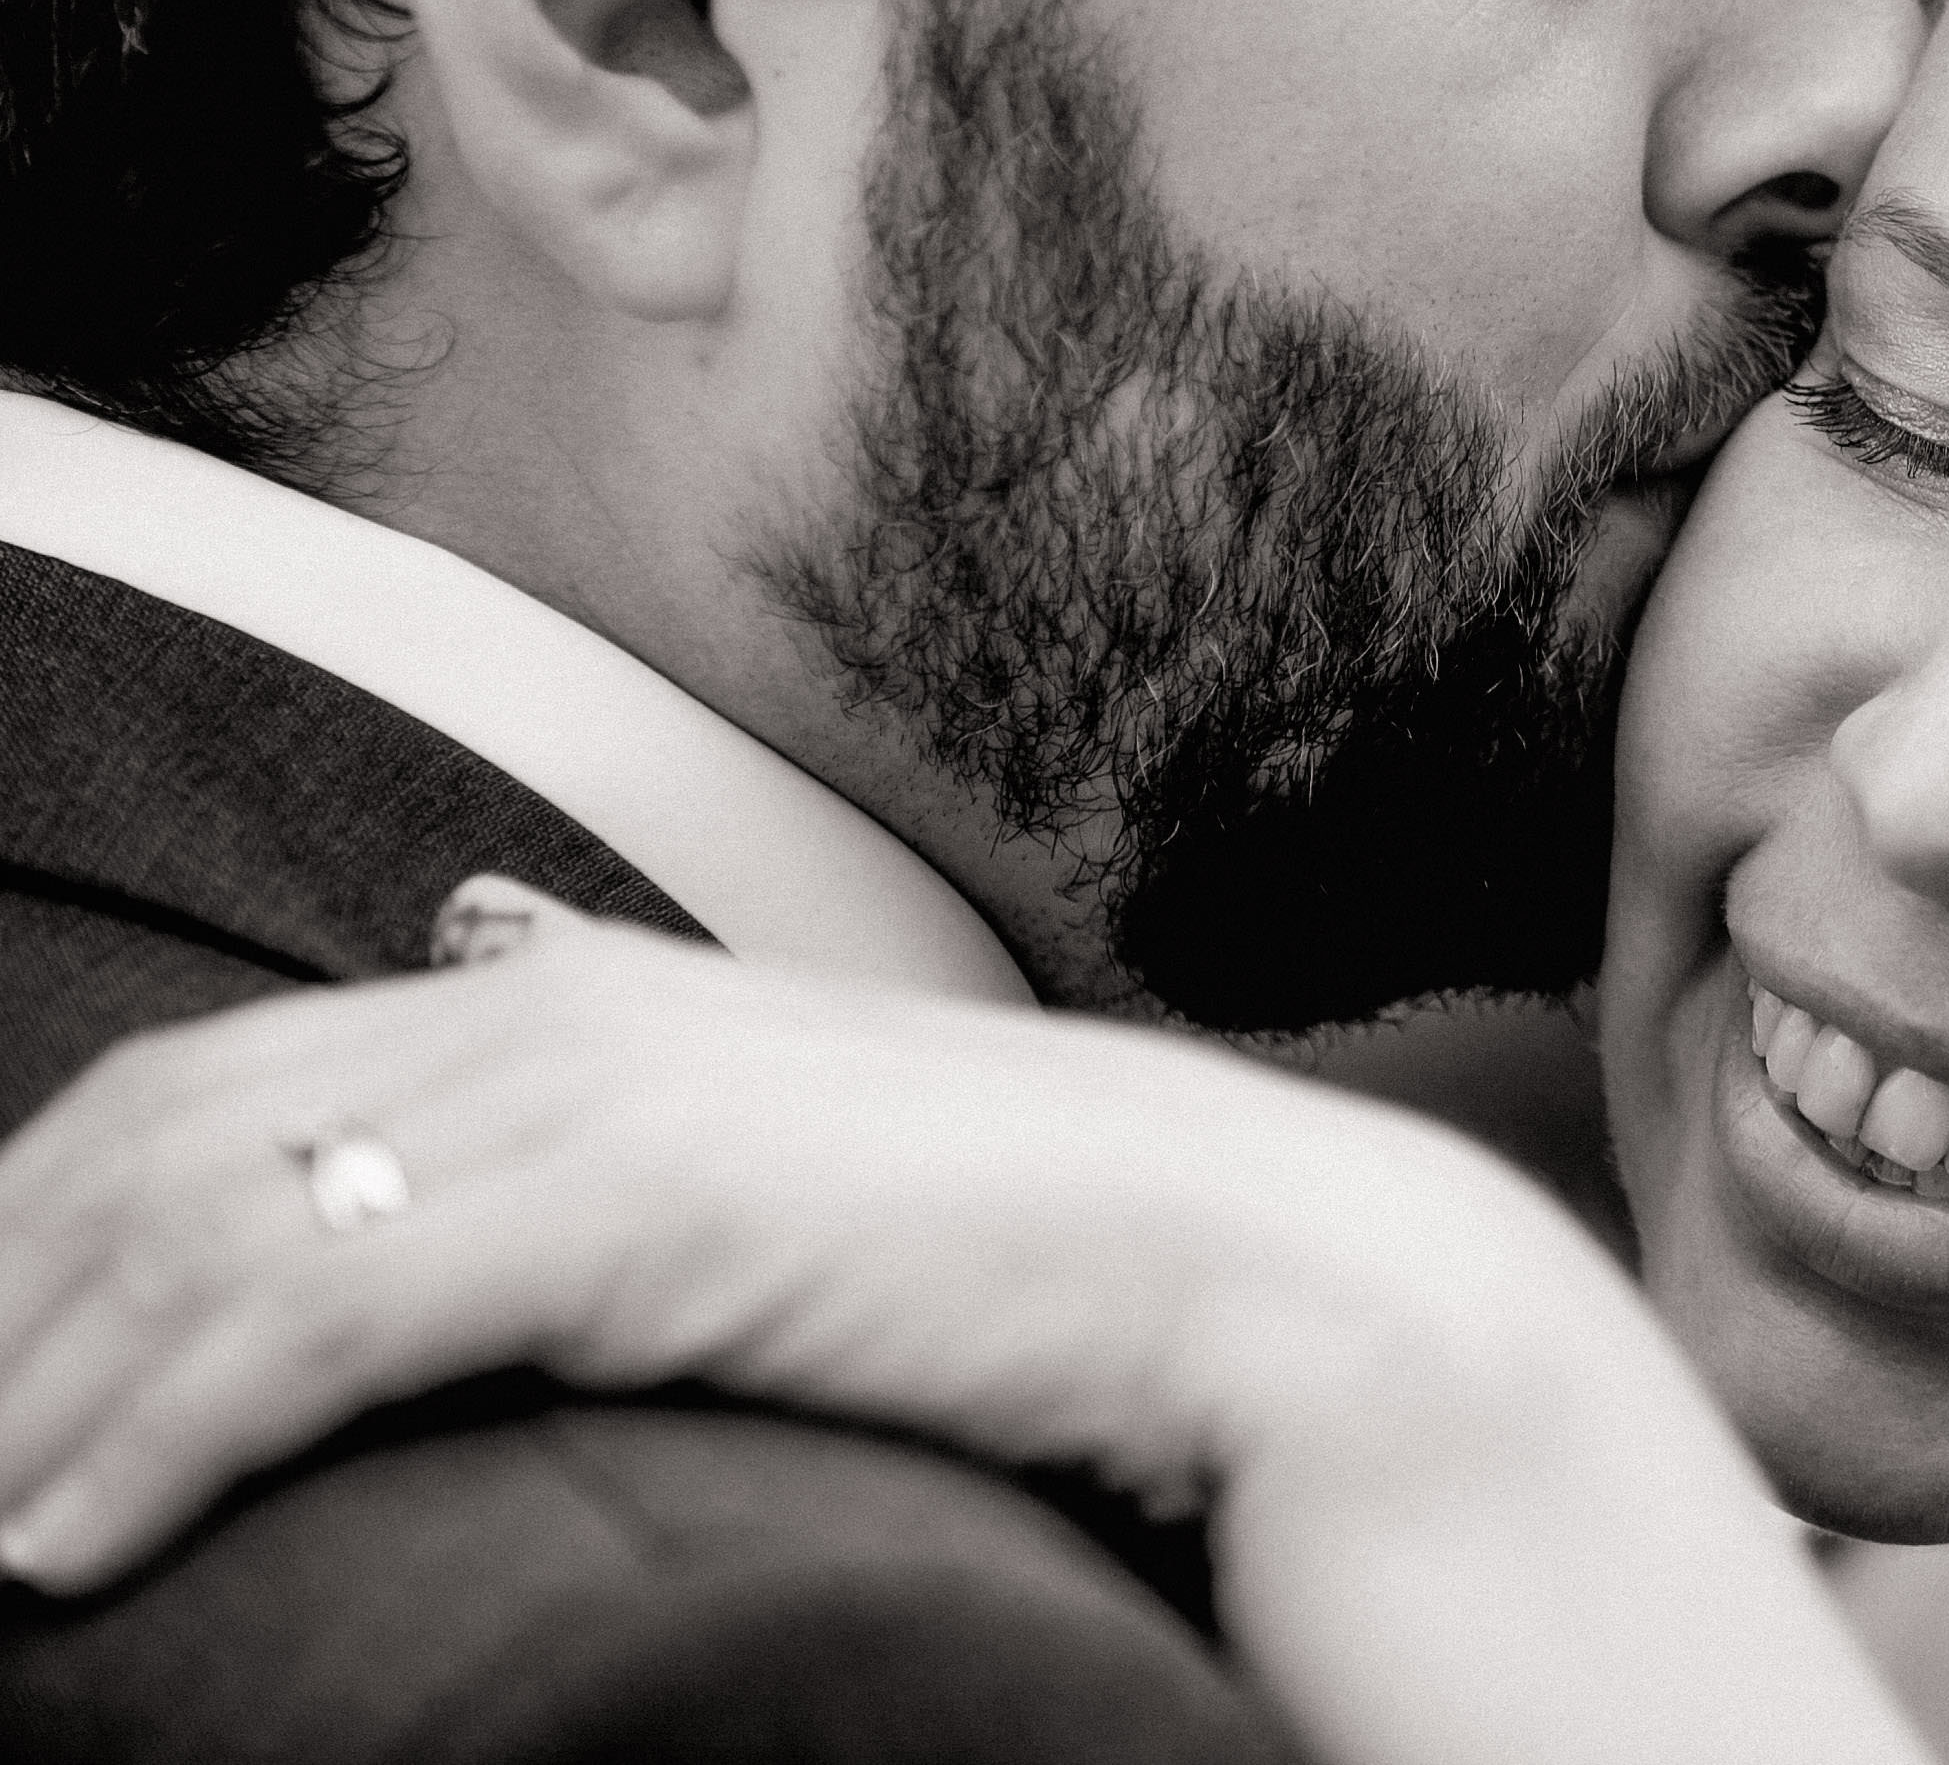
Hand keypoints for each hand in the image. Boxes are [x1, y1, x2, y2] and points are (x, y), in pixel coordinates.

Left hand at [0, 893, 1927, 1764]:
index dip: (53, 1216)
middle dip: (3, 1296)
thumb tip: (474, 950)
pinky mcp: (632, 1209)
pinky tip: (65, 1541)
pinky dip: (150, 1420)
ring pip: (200, 1220)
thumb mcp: (799, 1167)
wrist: (1279, 1287)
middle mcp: (568, 1024)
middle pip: (168, 1134)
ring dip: (30, 1380)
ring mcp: (598, 1102)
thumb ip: (632, 1077)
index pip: (233, 1085)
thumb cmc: (1054, 1278)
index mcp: (596, 1016)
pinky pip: (310, 1309)